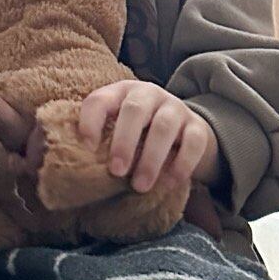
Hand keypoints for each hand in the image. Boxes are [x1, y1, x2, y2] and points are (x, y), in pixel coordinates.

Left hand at [78, 80, 221, 193]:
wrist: (187, 133)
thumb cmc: (144, 136)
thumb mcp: (122, 131)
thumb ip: (105, 140)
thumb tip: (80, 169)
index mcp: (122, 93)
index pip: (101, 99)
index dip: (91, 121)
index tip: (87, 147)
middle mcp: (150, 95)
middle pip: (135, 110)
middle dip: (124, 142)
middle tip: (117, 172)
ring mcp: (176, 109)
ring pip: (164, 127)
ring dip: (151, 159)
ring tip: (141, 186)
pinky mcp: (198, 128)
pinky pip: (193, 143)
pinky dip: (182, 164)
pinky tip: (171, 182)